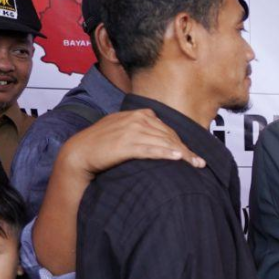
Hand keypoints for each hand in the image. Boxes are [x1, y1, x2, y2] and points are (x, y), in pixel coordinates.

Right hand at [61, 109, 202, 175]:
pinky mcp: (126, 144)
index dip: (181, 142)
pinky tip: (178, 158)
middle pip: (168, 136)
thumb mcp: (122, 130)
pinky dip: (166, 153)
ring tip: (195, 164)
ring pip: (163, 142)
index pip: (166, 129)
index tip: (192, 155)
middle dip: (186, 150)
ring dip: (182, 154)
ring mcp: (131, 131)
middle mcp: (136, 119)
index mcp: (138, 114)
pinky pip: (151, 149)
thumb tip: (159, 136)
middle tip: (199, 163)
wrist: (79, 153)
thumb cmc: (101, 144)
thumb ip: (140, 129)